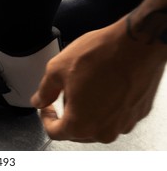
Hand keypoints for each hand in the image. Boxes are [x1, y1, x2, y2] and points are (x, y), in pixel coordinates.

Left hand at [31, 16, 165, 142]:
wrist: (136, 43)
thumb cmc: (101, 55)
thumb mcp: (57, 70)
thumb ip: (44, 91)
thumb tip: (39, 100)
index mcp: (81, 124)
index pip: (55, 132)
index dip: (46, 118)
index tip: (46, 107)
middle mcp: (104, 130)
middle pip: (77, 131)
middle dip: (67, 114)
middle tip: (64, 94)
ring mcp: (124, 123)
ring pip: (97, 124)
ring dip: (87, 111)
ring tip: (85, 86)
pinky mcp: (138, 113)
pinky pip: (116, 116)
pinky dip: (106, 106)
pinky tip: (103, 86)